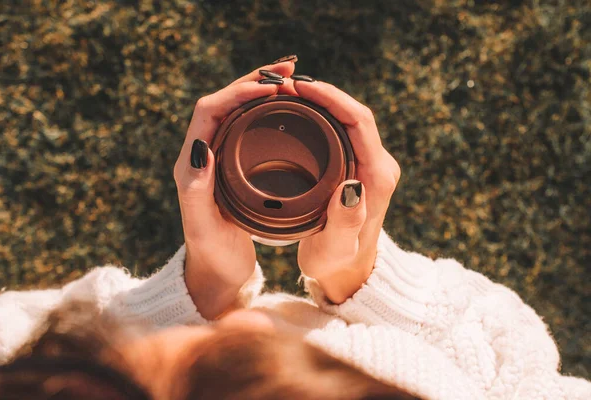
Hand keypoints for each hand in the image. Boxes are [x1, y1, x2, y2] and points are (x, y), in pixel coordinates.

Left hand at [173, 60, 296, 318]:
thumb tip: (201, 147)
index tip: (271, 88)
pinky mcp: (235, 166)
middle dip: (254, 81)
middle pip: (224, 102)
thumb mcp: (204, 229)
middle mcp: (202, 154)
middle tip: (290, 68)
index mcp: (192, 164)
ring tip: (293, 79)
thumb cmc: (213, 254)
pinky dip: (268, 110)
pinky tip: (290, 108)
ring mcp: (219, 158)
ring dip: (262, 90)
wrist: (217, 273)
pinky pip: (249, 126)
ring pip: (238, 110)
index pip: (210, 110)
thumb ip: (197, 192)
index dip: (238, 93)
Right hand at [294, 80, 400, 303]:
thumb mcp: (336, 249)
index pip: (359, 122)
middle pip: (356, 113)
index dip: (331, 98)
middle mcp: (379, 166)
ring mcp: (371, 165)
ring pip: (350, 119)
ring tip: (290, 92)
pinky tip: (300, 112)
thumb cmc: (337, 263)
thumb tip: (351, 187)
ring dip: (324, 101)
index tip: (300, 87)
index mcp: (376, 178)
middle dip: (325, 93)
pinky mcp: (361, 167)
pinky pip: (344, 130)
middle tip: (287, 84)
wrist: (348, 271)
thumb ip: (346, 223)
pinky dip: (323, 115)